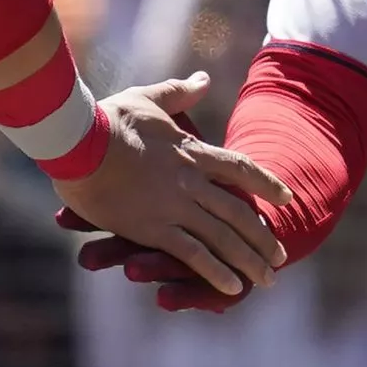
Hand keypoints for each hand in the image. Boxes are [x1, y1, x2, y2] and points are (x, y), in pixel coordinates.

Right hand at [52, 73, 290, 297]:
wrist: (79, 140)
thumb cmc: (107, 117)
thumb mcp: (149, 97)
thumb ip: (179, 92)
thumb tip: (204, 78)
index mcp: (192, 151)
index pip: (241, 168)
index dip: (267, 184)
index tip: (287, 198)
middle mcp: (192, 182)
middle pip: (240, 213)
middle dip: (264, 237)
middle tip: (281, 256)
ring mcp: (175, 207)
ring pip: (225, 238)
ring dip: (250, 261)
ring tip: (268, 279)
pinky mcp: (153, 229)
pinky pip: (194, 255)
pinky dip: (217, 274)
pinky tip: (233, 288)